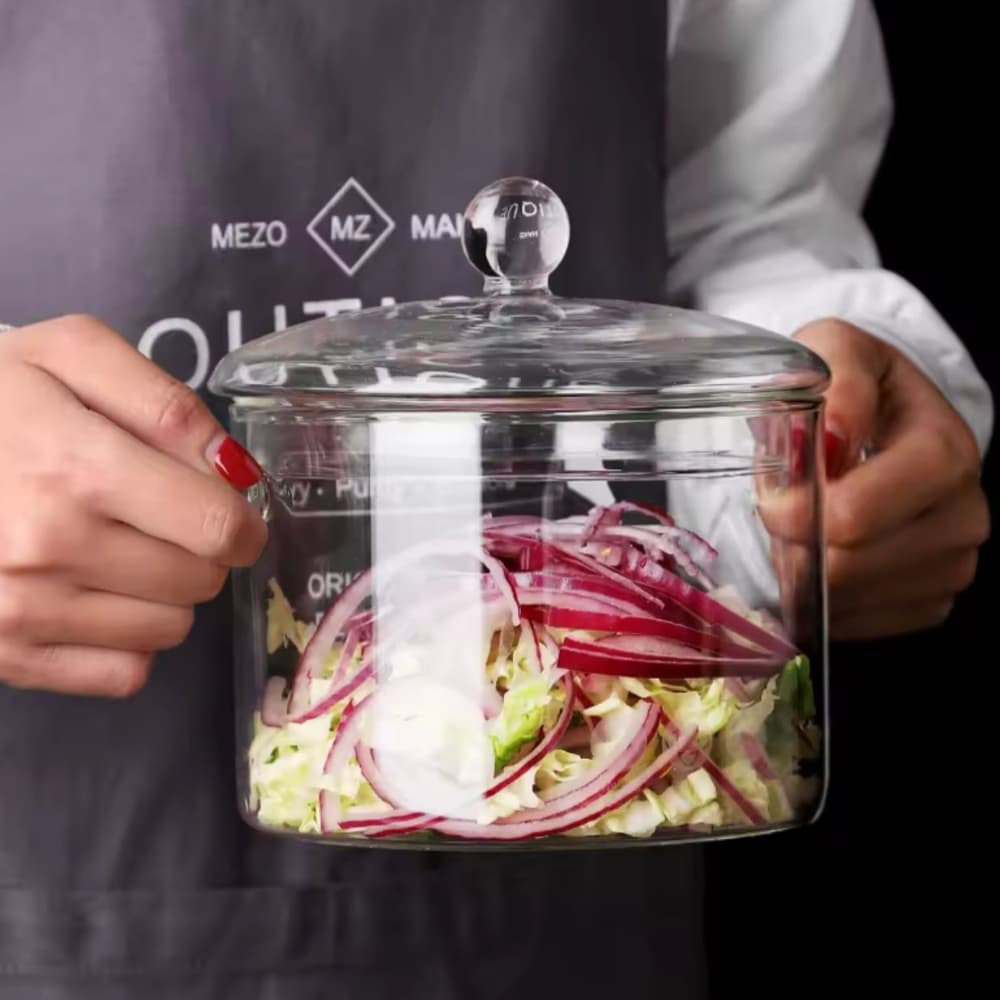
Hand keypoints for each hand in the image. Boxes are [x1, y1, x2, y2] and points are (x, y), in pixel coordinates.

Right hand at [0, 315, 267, 695]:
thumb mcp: (71, 354)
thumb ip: (166, 404)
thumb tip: (235, 472)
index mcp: (75, 468)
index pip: (217, 527)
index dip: (243, 520)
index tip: (231, 510)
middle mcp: (50, 549)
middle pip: (202, 580)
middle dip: (201, 550)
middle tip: (159, 518)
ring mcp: (21, 611)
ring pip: (170, 629)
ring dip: (166, 593)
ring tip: (118, 548)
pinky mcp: (4, 655)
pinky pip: (125, 674)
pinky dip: (127, 640)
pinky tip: (95, 594)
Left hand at [761, 319, 989, 639]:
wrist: (886, 415)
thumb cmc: (853, 385)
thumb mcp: (837, 351)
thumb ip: (836, 379)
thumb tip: (832, 435)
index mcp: (944, 452)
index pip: (856, 517)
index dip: (800, 516)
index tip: (772, 500)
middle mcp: (963, 515)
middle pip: (849, 566)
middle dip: (796, 543)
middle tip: (782, 512)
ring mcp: (954, 565)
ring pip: (849, 601)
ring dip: (805, 570)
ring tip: (803, 528)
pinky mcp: (932, 602)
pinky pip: (858, 626)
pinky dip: (822, 600)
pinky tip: (821, 559)